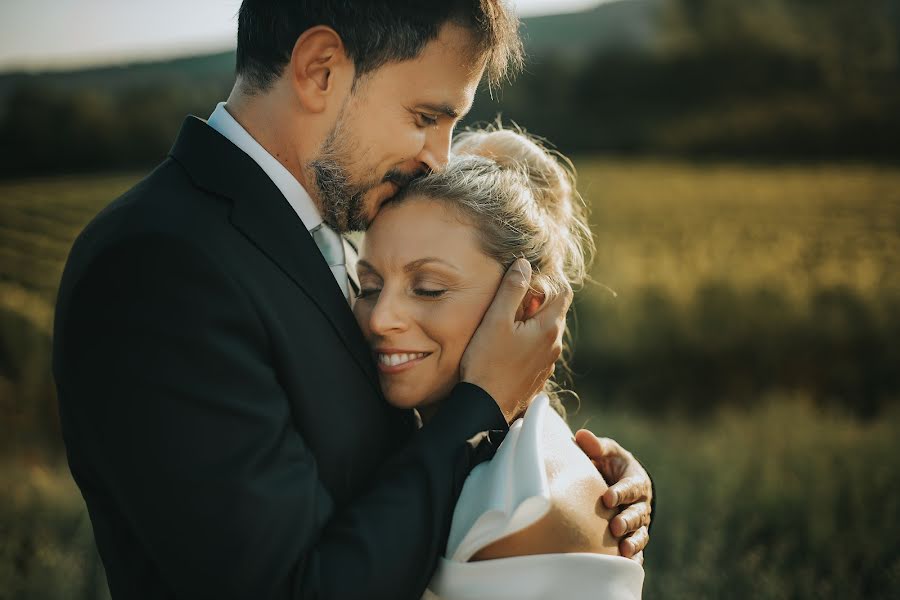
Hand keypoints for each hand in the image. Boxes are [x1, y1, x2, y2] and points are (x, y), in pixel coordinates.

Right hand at [460, 259, 572, 421]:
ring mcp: (547, 362)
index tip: (523, 283)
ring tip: (503, 325)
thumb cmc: (488, 362)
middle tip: (507, 303)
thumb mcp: (496, 319)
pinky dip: (526, 340)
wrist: (484, 407)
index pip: (562, 292)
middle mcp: (554, 345)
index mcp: (549, 328)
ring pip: (545, 331)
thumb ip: (512, 289)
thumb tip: (524, 264)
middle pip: (553, 311)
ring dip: (529, 322)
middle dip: (534, 301)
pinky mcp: (537, 375)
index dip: (545, 282)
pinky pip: (538, 349)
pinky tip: (504, 346)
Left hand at [574, 430, 651, 562]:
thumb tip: (582, 436)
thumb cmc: (609, 463)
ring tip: (624, 549)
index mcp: (636, 480)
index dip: (621, 492)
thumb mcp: (606, 452)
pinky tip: (627, 565)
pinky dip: (634, 557)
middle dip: (627, 520)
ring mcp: (639, 521)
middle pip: (637, 513)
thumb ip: (596, 446)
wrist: (619, 481)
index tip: (607, 498)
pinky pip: (637, 549)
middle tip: (615, 526)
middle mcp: (641, 503)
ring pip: (639, 533)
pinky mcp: (634, 536)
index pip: (630, 487)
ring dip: (633, 541)